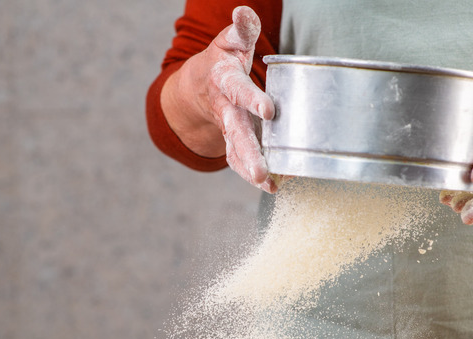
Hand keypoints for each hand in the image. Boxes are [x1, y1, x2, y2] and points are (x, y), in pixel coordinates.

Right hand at [162, 6, 276, 191]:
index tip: (269, 110)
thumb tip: (244, 12)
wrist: (198, 87)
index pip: (238, 89)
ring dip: (250, 168)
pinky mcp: (232, 141)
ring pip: (236, 150)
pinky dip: (253, 176)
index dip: (252, 99)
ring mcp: (227, 127)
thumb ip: (241, 30)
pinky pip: (239, 161)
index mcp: (224, 81)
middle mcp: (224, 108)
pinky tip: (274, 187)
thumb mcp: (229, 42)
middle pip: (235, 131)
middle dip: (249, 150)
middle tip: (262, 170)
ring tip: (267, 182)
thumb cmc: (224, 60)